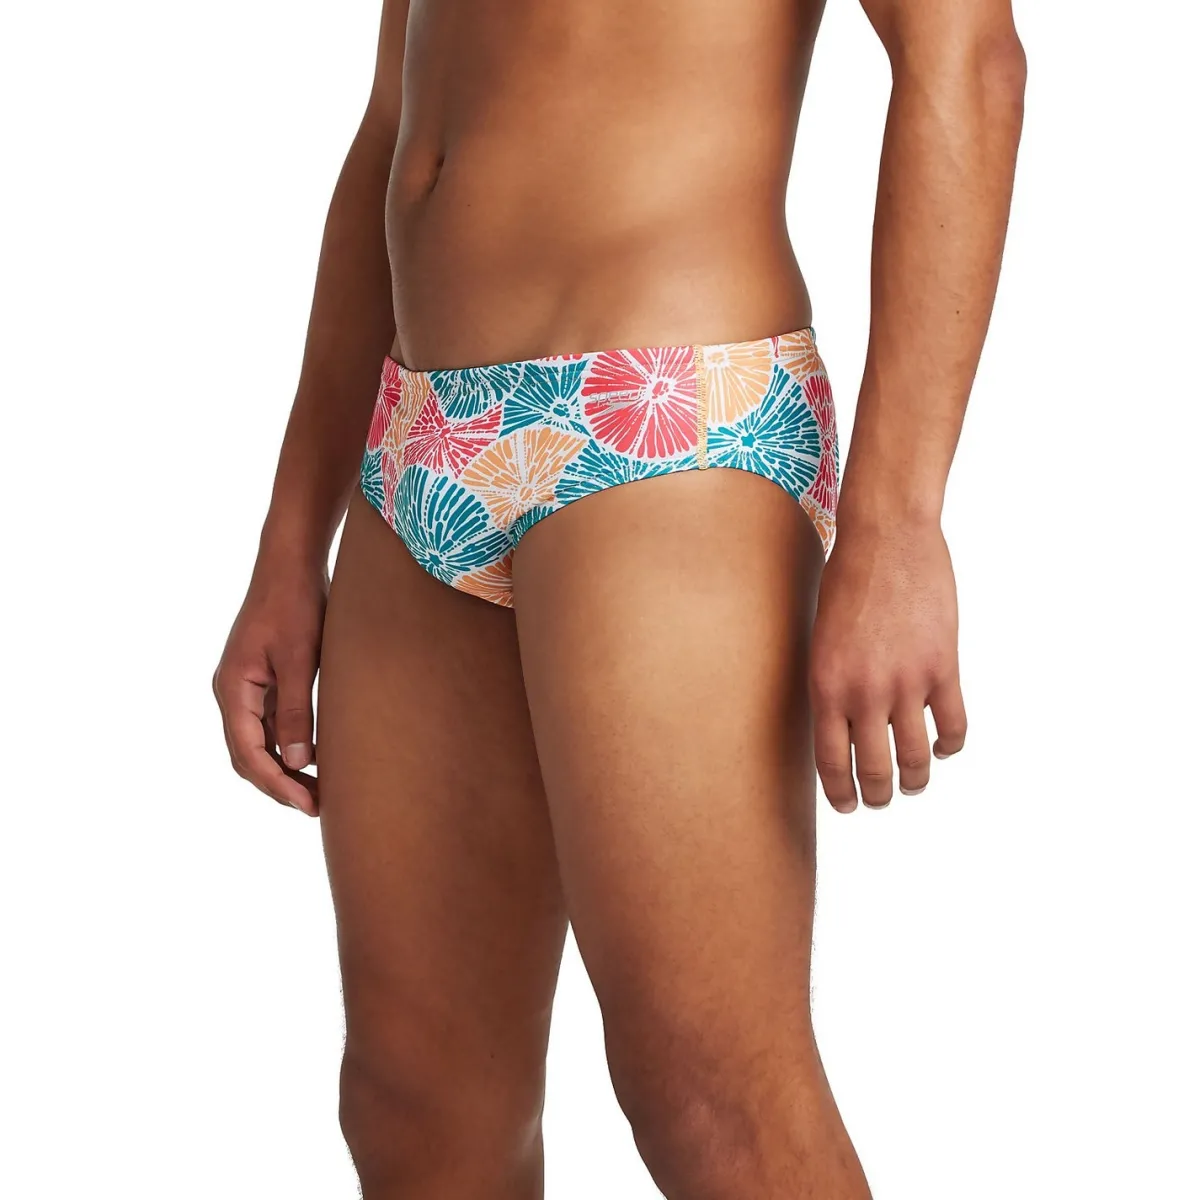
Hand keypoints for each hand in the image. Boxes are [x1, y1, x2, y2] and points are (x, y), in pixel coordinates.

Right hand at [213, 556, 328, 816]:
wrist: (291, 563)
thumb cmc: (295, 604)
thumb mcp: (298, 659)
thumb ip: (296, 711)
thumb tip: (297, 761)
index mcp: (232, 689)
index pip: (248, 753)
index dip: (277, 784)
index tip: (307, 805)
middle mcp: (232, 692)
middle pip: (248, 755)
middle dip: (279, 784)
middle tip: (317, 806)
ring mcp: (246, 687)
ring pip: (258, 742)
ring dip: (283, 768)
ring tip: (319, 790)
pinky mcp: (263, 679)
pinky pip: (269, 724)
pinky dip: (287, 745)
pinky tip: (314, 757)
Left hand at [809, 517, 966, 811]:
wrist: (887, 537)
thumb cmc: (846, 581)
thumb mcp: (821, 638)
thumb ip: (832, 684)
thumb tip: (844, 725)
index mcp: (825, 686)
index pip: (830, 761)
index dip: (840, 792)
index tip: (847, 807)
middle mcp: (864, 692)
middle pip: (873, 770)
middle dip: (876, 796)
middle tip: (879, 802)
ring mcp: (907, 682)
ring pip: (914, 758)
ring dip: (915, 780)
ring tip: (914, 784)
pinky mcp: (943, 667)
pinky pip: (952, 725)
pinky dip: (949, 745)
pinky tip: (943, 747)